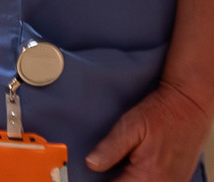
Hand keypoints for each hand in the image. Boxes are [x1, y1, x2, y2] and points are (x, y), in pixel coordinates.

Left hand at [86, 80, 212, 181]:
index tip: (90, 173)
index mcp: (147, 176)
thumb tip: (91, 164)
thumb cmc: (160, 113)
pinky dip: (140, 178)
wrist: (189, 105)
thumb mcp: (130, 126)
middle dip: (115, 179)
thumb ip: (110, 148)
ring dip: (126, 178)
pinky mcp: (176, 179)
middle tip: (105, 166)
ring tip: (120, 164)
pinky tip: (133, 168)